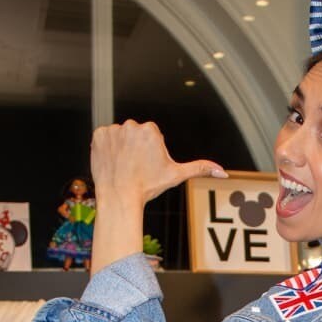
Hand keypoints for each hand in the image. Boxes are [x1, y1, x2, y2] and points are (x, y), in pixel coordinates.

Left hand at [90, 120, 227, 205]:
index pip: (151, 136)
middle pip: (136, 135)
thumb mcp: (176, 175)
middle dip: (136, 149)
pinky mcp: (98, 135)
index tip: (147, 166)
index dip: (150, 153)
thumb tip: (223, 172)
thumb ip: (200, 168)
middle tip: (136, 168)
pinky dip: (108, 149)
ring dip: (122, 149)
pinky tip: (113, 163)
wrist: (120, 196)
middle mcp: (132, 125)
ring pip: (120, 137)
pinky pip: (105, 139)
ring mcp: (113, 129)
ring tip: (124, 167)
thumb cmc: (149, 186)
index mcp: (151, 130)